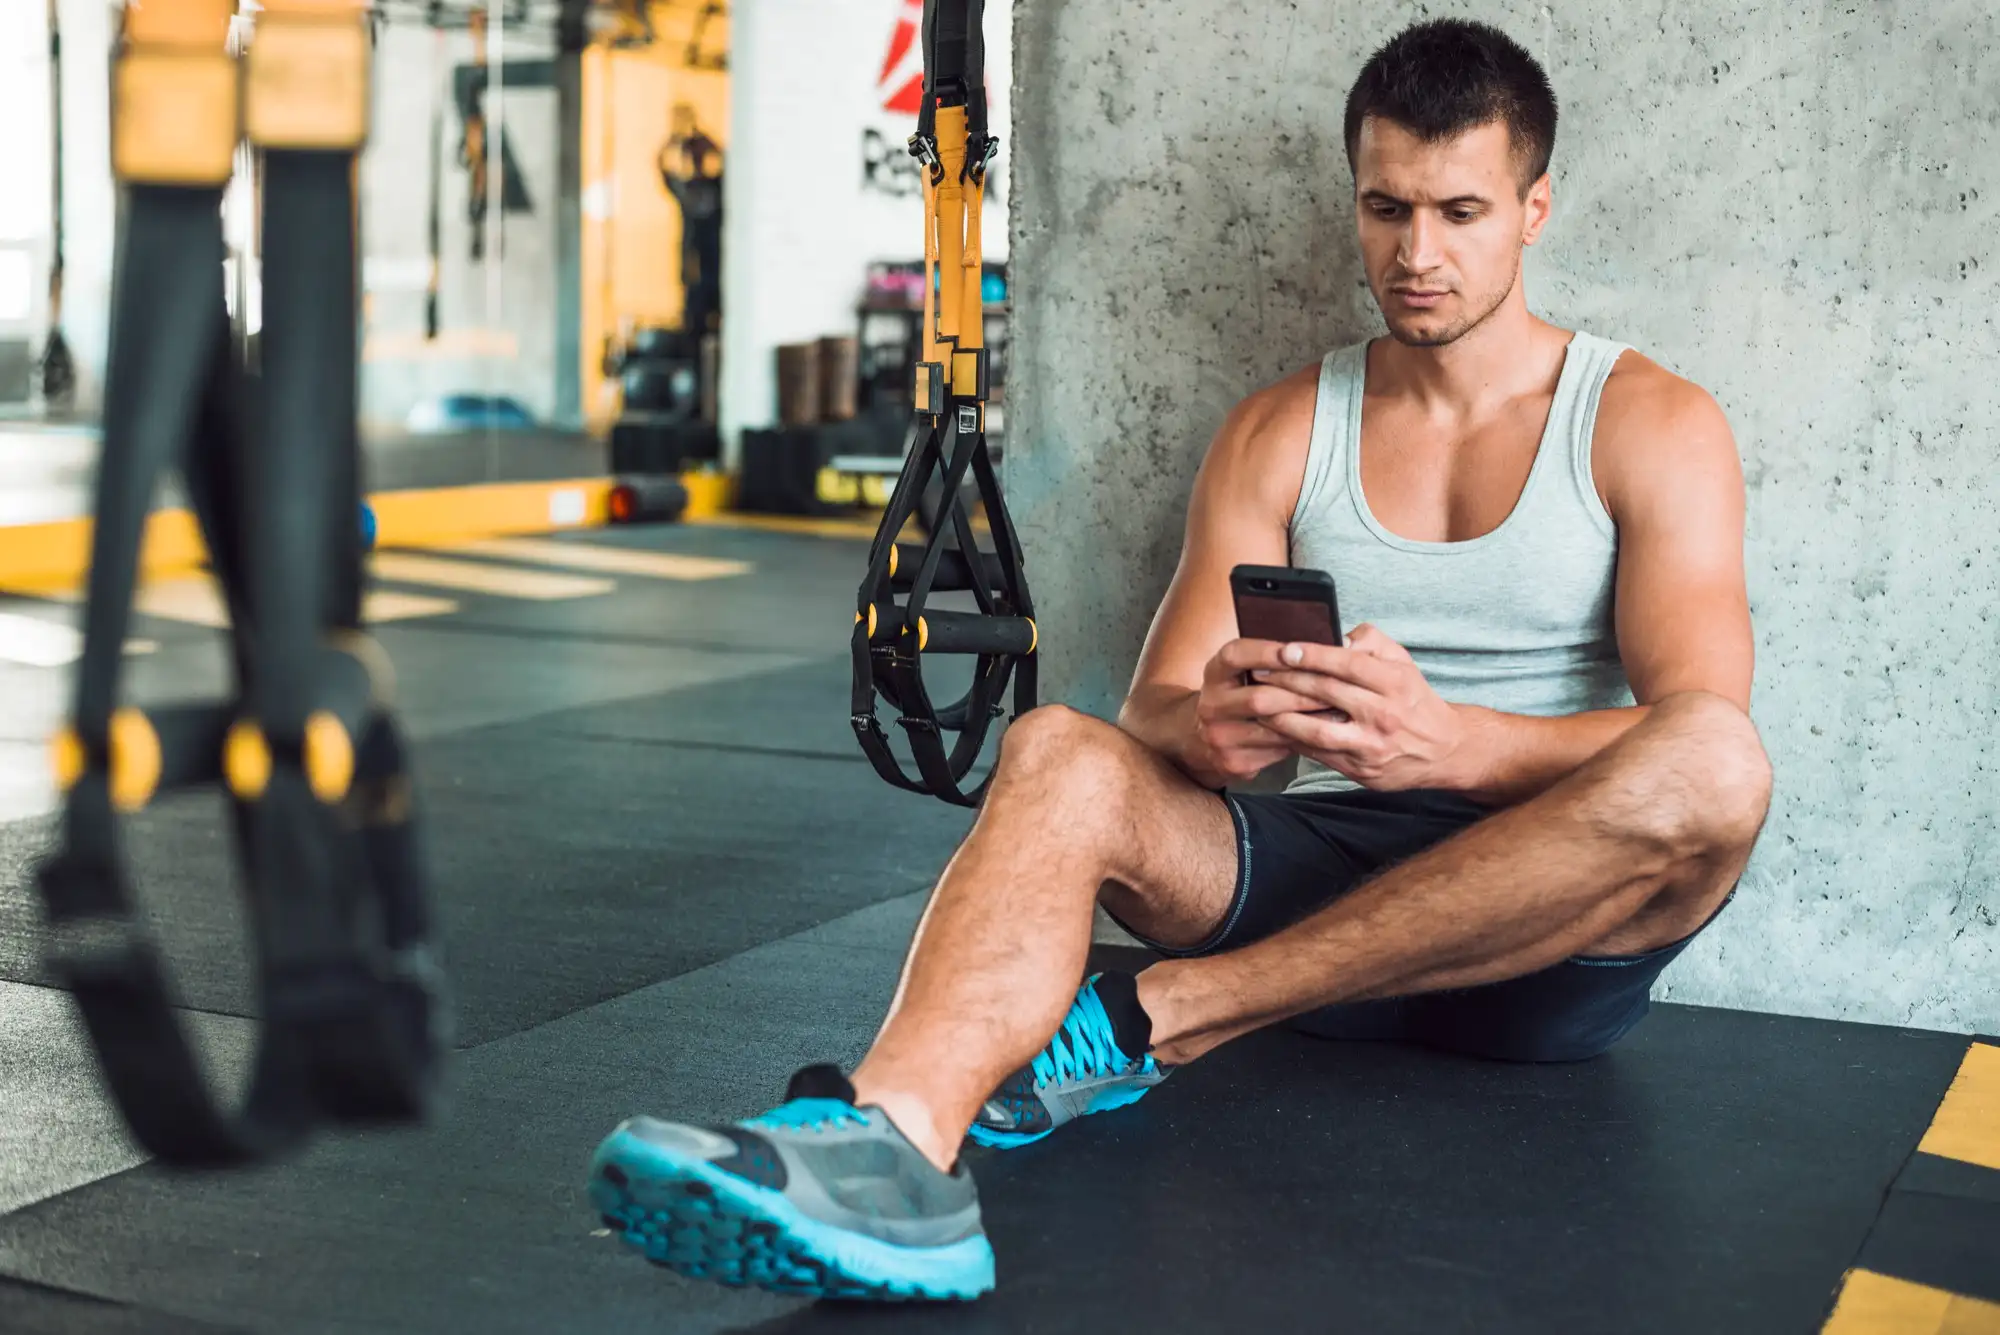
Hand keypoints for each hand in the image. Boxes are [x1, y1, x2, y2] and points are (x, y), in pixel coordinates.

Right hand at [1193, 639, 1329, 785]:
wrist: (1201, 738)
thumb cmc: (1239, 695)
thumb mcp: (1241, 672)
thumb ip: (1273, 660)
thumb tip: (1328, 648)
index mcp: (1214, 673)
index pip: (1236, 656)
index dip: (1266, 652)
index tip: (1297, 650)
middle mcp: (1211, 704)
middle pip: (1260, 698)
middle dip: (1302, 693)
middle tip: (1335, 690)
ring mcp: (1219, 736)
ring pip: (1272, 728)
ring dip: (1308, 720)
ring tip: (1338, 711)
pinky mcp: (1233, 761)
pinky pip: (1276, 751)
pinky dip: (1301, 740)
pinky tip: (1321, 732)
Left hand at [1249, 624, 1469, 790]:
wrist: (1444, 750)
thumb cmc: (1414, 700)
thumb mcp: (1403, 663)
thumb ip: (1371, 642)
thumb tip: (1337, 636)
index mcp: (1395, 683)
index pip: (1349, 664)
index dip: (1314, 655)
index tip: (1285, 649)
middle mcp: (1385, 714)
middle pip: (1328, 694)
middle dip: (1288, 681)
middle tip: (1260, 672)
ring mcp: (1372, 746)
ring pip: (1318, 730)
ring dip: (1283, 717)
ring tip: (1259, 704)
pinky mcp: (1362, 770)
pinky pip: (1320, 754)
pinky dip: (1295, 740)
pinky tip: (1276, 728)